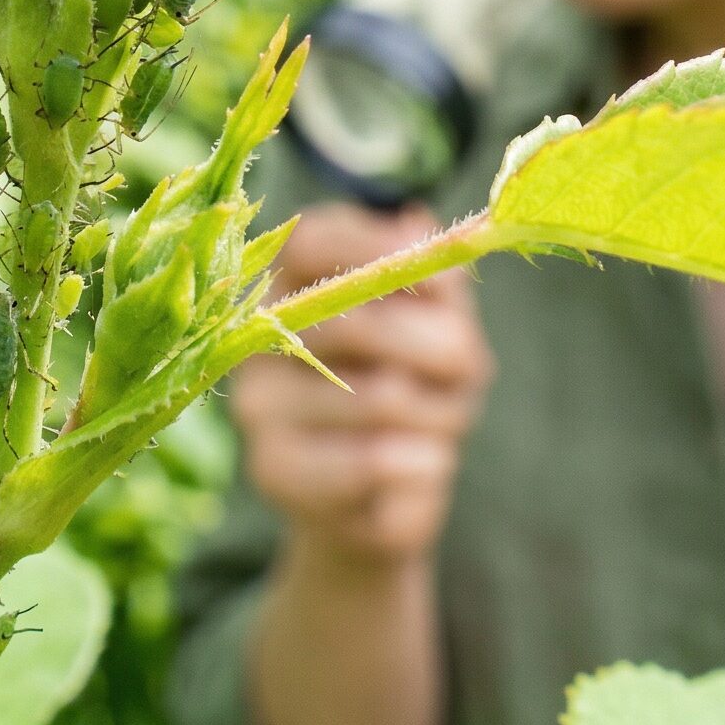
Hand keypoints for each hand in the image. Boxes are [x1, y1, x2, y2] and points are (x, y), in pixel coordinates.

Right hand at [231, 203, 494, 566]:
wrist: (375, 499)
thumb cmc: (408, 390)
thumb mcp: (433, 326)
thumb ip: (430, 278)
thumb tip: (414, 226)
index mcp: (287, 283)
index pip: (312, 241)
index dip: (375, 247)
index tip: (436, 271)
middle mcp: (256, 338)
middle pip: (358, 321)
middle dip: (441, 347)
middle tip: (468, 369)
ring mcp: (256, 407)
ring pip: (380, 396)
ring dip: (443, 414)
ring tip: (444, 426)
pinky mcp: (274, 471)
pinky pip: (375, 462)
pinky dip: (424, 464)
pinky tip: (422, 464)